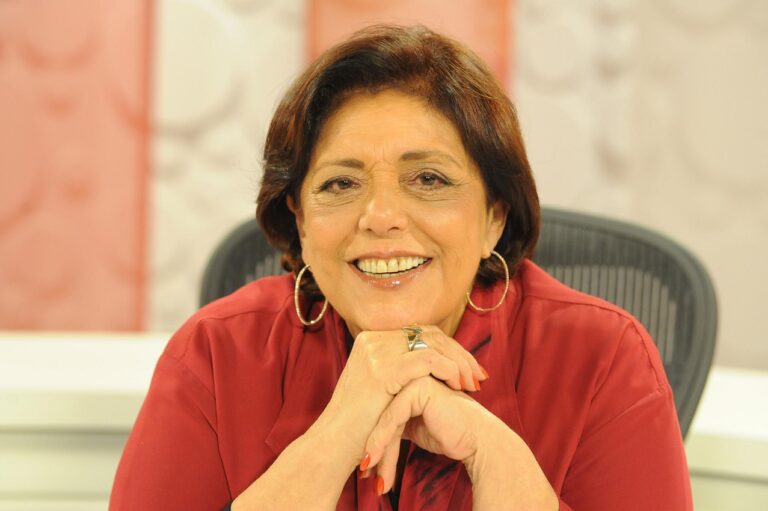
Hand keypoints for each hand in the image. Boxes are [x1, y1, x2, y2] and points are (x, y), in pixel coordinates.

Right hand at [315, 326, 487, 467]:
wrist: (334, 445)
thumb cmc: (358, 424)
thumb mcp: (379, 388)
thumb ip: (400, 370)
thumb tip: (433, 363)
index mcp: (370, 340)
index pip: (419, 332)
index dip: (447, 347)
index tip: (467, 368)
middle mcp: (372, 339)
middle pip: (428, 334)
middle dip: (459, 353)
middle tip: (478, 375)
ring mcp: (375, 351)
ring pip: (432, 344)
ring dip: (458, 362)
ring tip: (472, 383)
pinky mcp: (383, 369)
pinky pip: (428, 360)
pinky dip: (449, 369)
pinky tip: (459, 384)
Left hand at [360, 375, 497, 492]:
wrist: (478, 440)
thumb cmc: (450, 435)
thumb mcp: (413, 426)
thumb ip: (395, 420)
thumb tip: (367, 433)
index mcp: (408, 378)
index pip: (380, 406)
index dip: (370, 434)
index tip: (364, 462)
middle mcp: (410, 373)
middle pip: (380, 410)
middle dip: (371, 443)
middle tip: (362, 470)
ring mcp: (415, 376)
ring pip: (384, 414)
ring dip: (376, 446)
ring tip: (367, 471)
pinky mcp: (420, 387)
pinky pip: (393, 417)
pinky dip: (382, 442)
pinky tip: (374, 460)